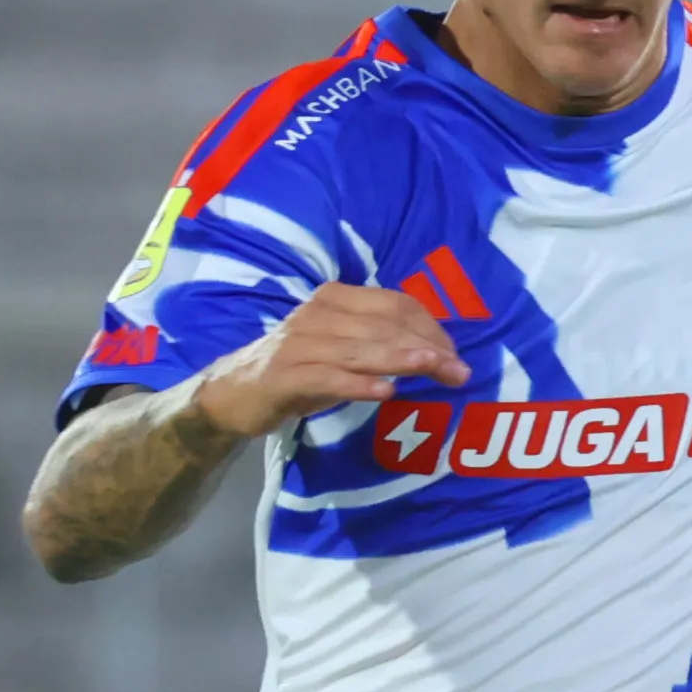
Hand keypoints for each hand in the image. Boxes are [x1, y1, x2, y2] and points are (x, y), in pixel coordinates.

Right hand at [191, 282, 470, 437]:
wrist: (233, 393)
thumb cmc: (298, 368)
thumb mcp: (342, 350)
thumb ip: (382, 344)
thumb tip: (437, 354)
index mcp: (336, 299)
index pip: (394, 304)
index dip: (430, 328)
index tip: (454, 355)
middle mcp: (318, 314)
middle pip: (383, 326)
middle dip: (425, 347)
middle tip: (458, 372)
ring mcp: (299, 343)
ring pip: (360, 348)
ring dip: (400, 359)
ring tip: (432, 369)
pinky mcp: (284, 375)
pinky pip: (328, 377)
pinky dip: (358, 383)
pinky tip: (385, 391)